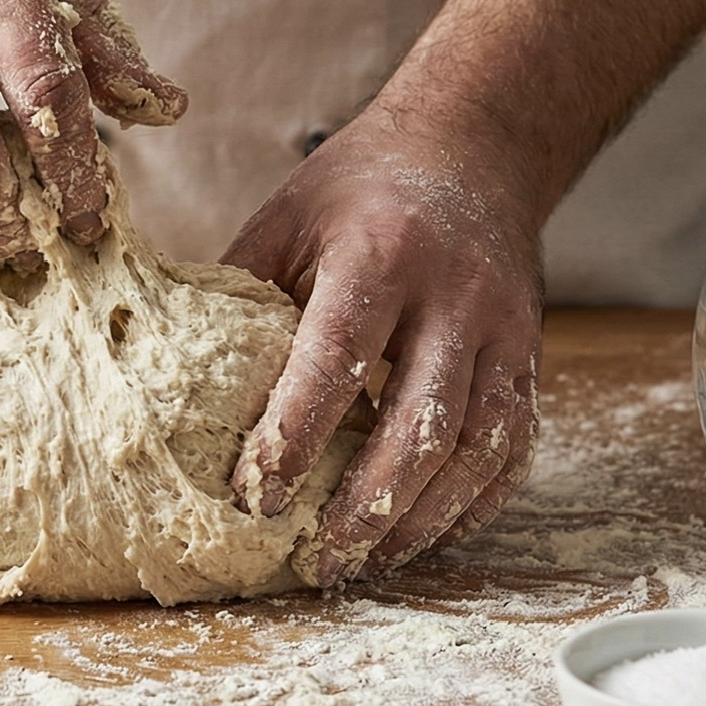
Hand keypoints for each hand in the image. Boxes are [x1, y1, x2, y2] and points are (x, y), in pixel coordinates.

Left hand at [225, 109, 540, 584]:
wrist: (475, 144)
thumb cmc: (361, 186)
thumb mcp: (288, 217)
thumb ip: (240, 292)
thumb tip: (173, 376)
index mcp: (379, 254)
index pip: (336, 358)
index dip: (295, 435)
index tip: (256, 496)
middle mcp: (453, 295)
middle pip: (420, 421)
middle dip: (368, 504)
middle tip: (320, 560)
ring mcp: (504, 327)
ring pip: (477, 446)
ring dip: (424, 517)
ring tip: (369, 561)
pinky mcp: (532, 350)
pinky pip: (516, 443)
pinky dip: (476, 499)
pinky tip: (431, 533)